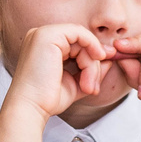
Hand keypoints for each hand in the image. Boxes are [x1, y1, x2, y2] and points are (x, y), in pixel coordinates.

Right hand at [0, 22, 117, 141]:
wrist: (31, 108)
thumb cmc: (47, 99)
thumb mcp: (75, 82)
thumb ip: (90, 70)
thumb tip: (109, 60)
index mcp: (43, 46)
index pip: (75, 43)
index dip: (92, 54)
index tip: (105, 67)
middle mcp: (41, 36)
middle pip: (80, 41)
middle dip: (92, 64)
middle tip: (93, 88)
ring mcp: (43, 33)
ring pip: (82, 40)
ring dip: (91, 64)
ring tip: (87, 87)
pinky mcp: (48, 35)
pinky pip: (80, 34)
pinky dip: (91, 48)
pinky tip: (90, 68)